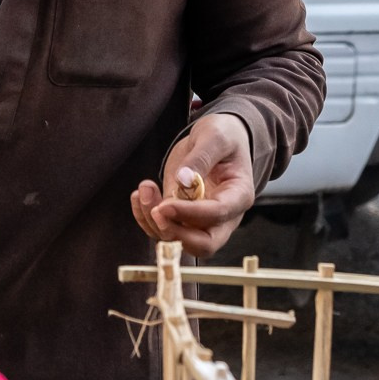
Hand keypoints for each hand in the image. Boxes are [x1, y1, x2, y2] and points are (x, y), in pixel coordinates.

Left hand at [130, 112, 255, 258]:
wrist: (217, 139)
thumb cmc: (223, 136)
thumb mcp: (214, 136)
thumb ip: (201, 157)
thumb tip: (184, 180)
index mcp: (238, 195)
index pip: (218, 214)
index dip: (190, 214)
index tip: (165, 205)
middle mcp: (224, 216)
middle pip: (204, 244)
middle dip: (175, 233)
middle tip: (155, 210)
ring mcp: (202, 220)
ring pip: (179, 240)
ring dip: (154, 222)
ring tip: (144, 188)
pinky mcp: (183, 218)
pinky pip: (163, 229)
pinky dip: (146, 218)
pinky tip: (139, 195)